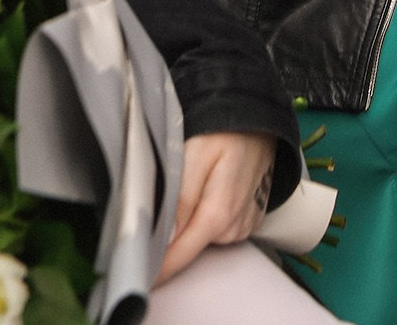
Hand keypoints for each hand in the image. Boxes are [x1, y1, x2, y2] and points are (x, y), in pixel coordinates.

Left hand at [159, 131, 275, 283]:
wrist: (261, 121)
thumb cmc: (226, 132)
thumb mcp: (195, 154)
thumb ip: (181, 197)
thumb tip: (165, 237)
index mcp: (217, 216)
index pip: (178, 257)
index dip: (155, 268)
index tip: (134, 274)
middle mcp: (232, 228)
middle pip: (187, 249)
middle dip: (166, 241)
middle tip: (149, 216)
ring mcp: (242, 227)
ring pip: (201, 239)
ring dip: (187, 225)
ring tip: (186, 190)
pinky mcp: (247, 222)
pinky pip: (217, 231)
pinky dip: (205, 218)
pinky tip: (206, 193)